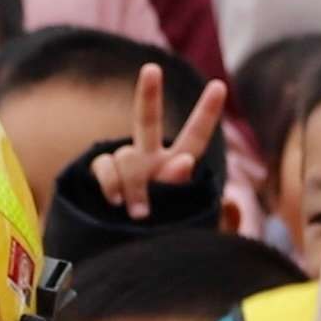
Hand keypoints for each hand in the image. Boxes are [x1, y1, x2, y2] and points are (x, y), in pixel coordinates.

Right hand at [86, 65, 230, 221]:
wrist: (121, 250)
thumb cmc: (160, 235)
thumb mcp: (179, 215)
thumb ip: (182, 185)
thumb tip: (182, 160)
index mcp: (177, 165)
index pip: (194, 137)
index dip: (206, 112)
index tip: (219, 85)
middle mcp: (150, 158)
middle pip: (146, 121)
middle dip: (148, 94)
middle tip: (151, 69)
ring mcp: (124, 164)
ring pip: (127, 158)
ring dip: (135, 185)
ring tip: (140, 214)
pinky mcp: (101, 172)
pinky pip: (105, 166)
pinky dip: (111, 182)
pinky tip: (115, 201)